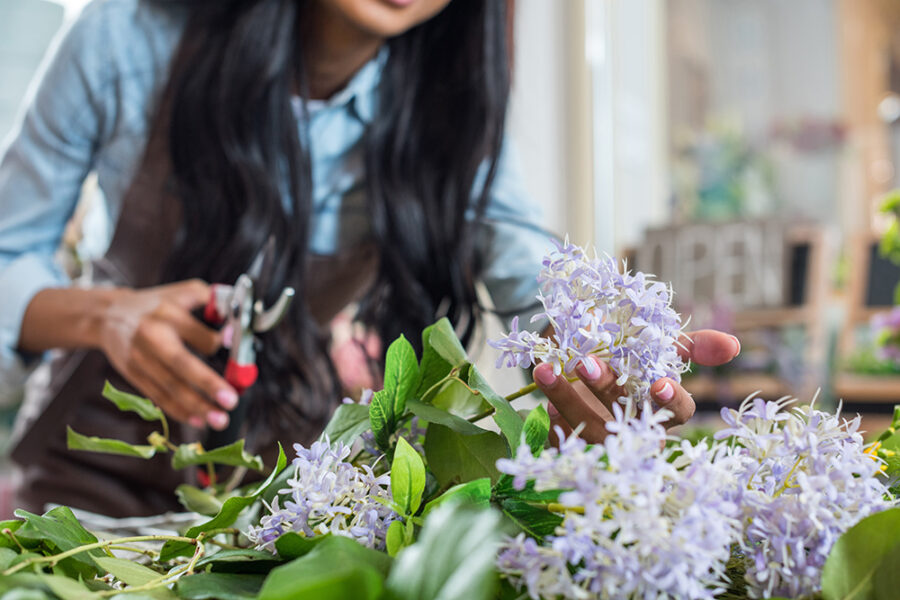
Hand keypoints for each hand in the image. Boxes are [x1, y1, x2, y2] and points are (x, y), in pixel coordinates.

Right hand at [98, 279, 236, 429]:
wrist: (108, 316)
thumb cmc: (155, 305)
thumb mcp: (183, 292)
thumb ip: (212, 300)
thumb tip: (235, 325)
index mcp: (168, 314)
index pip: (198, 333)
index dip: (219, 343)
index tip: (238, 350)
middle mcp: (152, 337)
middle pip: (180, 363)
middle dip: (207, 384)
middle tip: (231, 400)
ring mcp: (140, 358)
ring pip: (169, 387)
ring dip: (196, 406)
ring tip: (219, 419)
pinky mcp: (133, 375)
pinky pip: (158, 396)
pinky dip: (179, 411)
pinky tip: (198, 420)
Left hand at [534, 330, 740, 443]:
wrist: (581, 363)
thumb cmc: (629, 362)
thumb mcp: (659, 348)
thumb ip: (692, 346)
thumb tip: (732, 345)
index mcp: (662, 410)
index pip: (677, 413)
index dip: (670, 400)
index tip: (658, 381)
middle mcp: (635, 431)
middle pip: (624, 418)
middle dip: (603, 389)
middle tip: (583, 362)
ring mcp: (605, 445)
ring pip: (586, 429)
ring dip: (565, 398)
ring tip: (545, 370)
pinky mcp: (574, 452)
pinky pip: (562, 442)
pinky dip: (551, 420)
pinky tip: (542, 401)